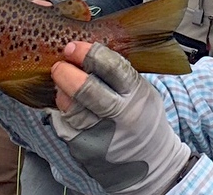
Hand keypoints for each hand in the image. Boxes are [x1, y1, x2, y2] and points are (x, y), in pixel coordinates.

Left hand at [50, 42, 191, 194]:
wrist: (153, 164)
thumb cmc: (144, 121)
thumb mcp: (143, 93)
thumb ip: (119, 76)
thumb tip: (86, 53)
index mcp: (137, 94)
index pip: (112, 68)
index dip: (88, 54)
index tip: (73, 47)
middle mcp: (121, 116)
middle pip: (87, 90)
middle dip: (67, 73)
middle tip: (59, 66)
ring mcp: (102, 135)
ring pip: (72, 109)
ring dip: (61, 93)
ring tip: (61, 85)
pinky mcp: (86, 150)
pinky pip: (65, 126)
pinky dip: (62, 112)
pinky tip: (65, 106)